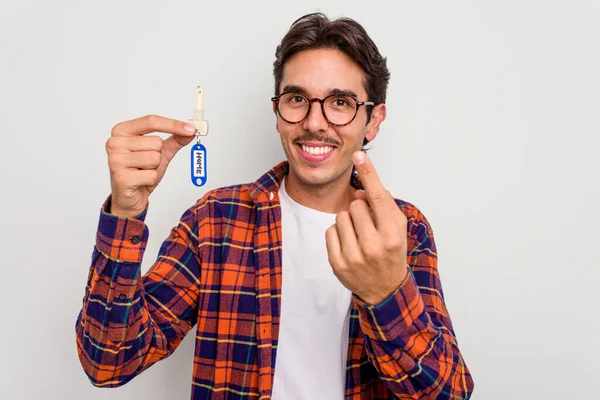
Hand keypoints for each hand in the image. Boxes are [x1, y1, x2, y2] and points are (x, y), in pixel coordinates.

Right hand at [106, 115, 196, 217]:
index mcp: (121, 131)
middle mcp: (114, 143)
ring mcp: (115, 161)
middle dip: (158, 155)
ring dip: (154, 168)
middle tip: (146, 164)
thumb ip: (175, 139)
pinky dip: (151, 180)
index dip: (173, 124)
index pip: (151, 121)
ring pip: (154, 158)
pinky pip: (151, 175)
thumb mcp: (160, 152)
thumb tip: (191, 130)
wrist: (129, 197)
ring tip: (142, 172)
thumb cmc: (141, 171)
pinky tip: (140, 182)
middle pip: (155, 142)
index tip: (191, 129)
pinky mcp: (121, 178)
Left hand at [325, 151, 408, 304]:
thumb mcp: (397, 227)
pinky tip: (348, 245)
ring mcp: (354, 256)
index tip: (359, 156)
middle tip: (369, 226)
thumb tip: (359, 191)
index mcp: (392, 234)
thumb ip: (383, 205)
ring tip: (359, 236)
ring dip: (348, 222)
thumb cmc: (391, 252)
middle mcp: (374, 245)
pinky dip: (337, 234)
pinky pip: (329, 231)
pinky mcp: (338, 264)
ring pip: (340, 216)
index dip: (369, 174)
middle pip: (355, 205)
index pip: (378, 197)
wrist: (384, 288)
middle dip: (360, 210)